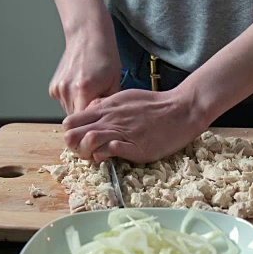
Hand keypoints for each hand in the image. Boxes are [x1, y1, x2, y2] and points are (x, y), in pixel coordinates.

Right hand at [49, 26, 121, 113]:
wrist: (88, 38)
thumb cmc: (104, 58)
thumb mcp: (115, 83)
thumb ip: (107, 104)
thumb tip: (105, 121)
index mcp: (84, 90)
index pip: (86, 121)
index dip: (94, 123)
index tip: (101, 121)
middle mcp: (67, 90)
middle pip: (77, 118)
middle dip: (87, 116)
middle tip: (97, 106)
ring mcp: (58, 89)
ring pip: (69, 111)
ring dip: (79, 108)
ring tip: (89, 94)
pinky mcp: (53, 88)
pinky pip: (64, 103)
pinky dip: (72, 101)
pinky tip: (80, 89)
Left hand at [61, 89, 208, 163]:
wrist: (182, 110)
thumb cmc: (156, 105)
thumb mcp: (126, 97)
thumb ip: (107, 105)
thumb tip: (92, 109)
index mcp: (106, 108)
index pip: (71, 121)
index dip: (70, 133)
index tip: (78, 140)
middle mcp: (110, 119)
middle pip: (73, 135)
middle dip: (74, 146)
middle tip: (83, 152)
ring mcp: (122, 132)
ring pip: (88, 142)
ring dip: (87, 153)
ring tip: (95, 156)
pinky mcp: (135, 146)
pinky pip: (109, 151)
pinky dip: (104, 156)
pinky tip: (108, 157)